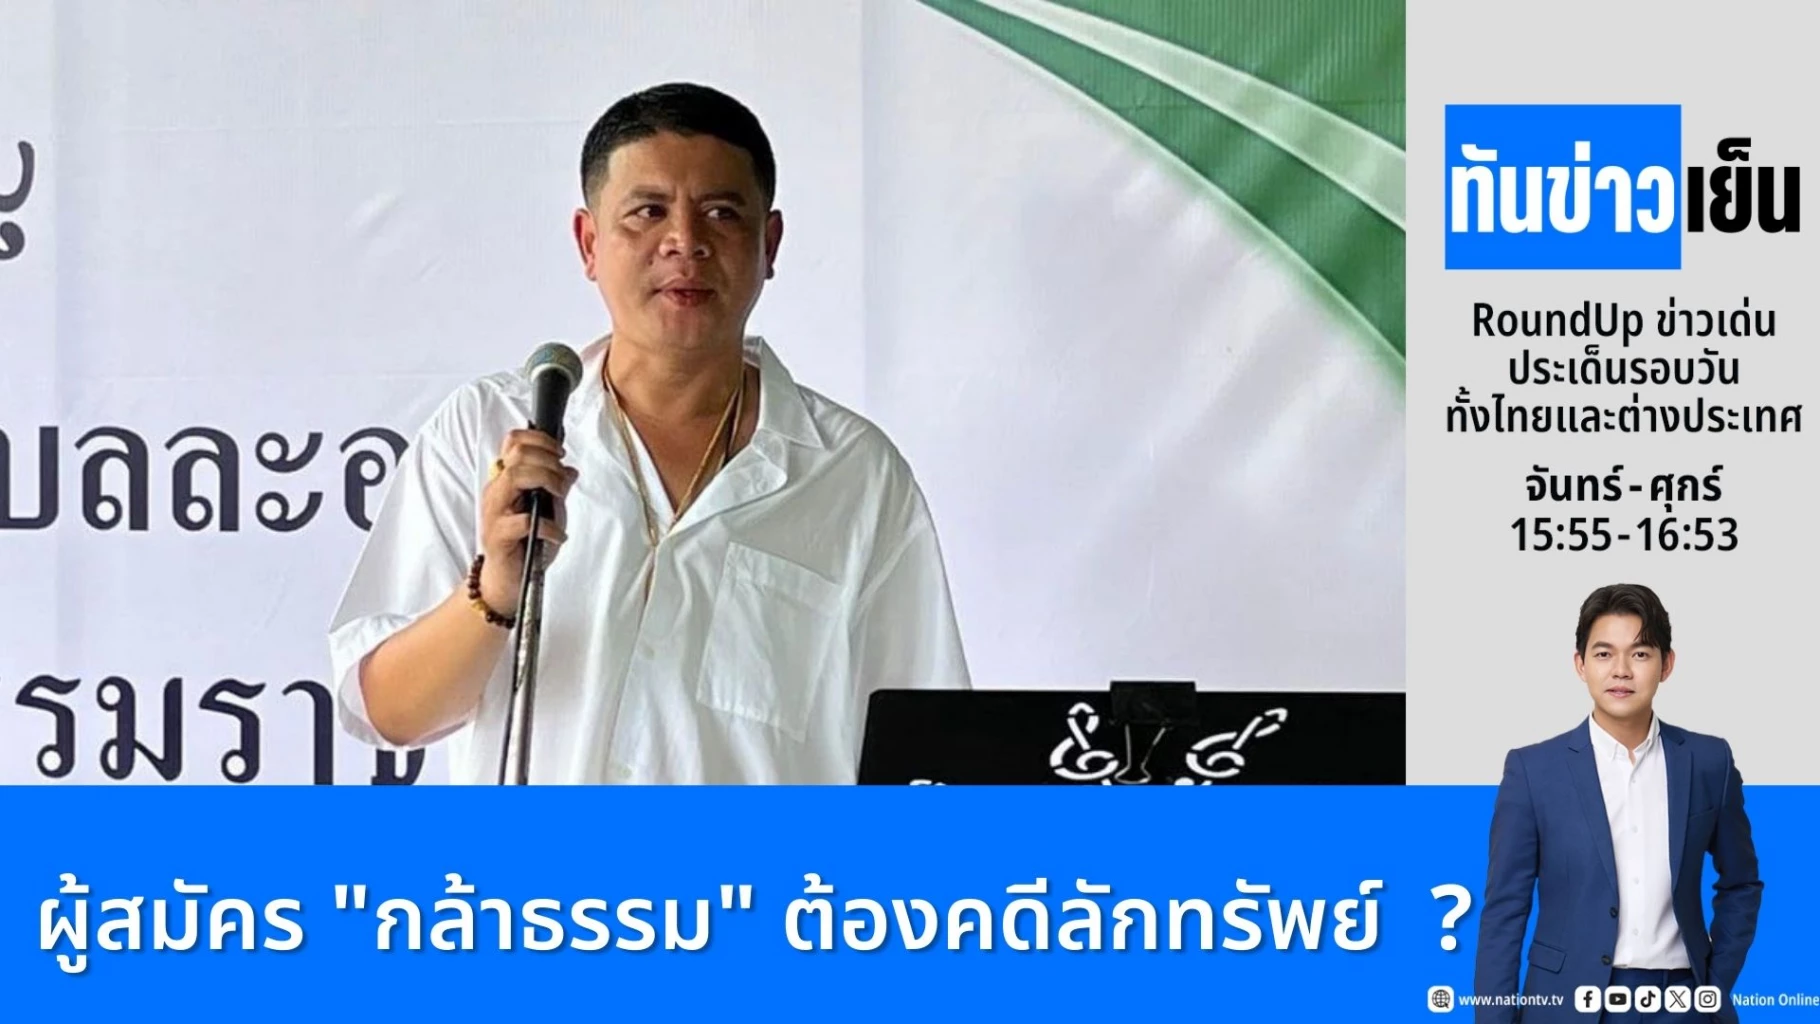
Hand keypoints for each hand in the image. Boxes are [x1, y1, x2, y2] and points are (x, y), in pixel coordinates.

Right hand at [478, 429, 576, 614]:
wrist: (508, 580)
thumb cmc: (527, 543)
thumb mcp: (549, 511)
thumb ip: (556, 489)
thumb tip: (570, 470)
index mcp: (506, 480)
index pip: (514, 442)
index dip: (539, 440)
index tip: (560, 453)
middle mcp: (497, 491)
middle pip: (517, 454)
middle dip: (548, 459)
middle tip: (562, 478)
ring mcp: (494, 512)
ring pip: (515, 477)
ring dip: (545, 480)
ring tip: (559, 495)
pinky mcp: (497, 536)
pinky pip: (523, 521)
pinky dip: (547, 526)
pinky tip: (557, 534)